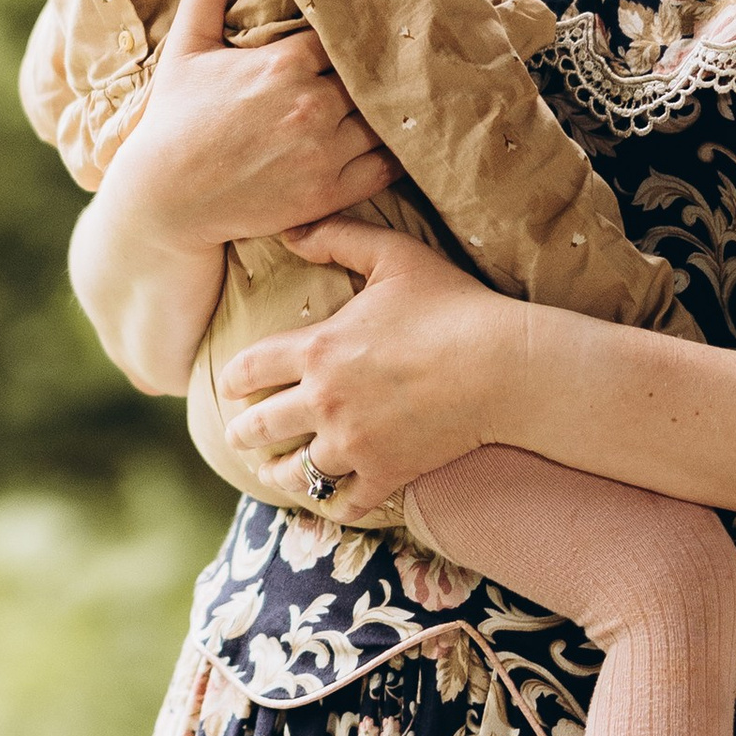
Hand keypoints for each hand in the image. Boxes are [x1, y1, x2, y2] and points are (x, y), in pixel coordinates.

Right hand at [96, 0, 398, 253]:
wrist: (166, 198)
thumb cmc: (174, 120)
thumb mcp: (185, 48)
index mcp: (284, 64)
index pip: (343, 35)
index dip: (352, 33)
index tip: (358, 31)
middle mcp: (312, 106)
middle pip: (370, 76)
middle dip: (375, 70)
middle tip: (390, 62)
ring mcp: (324, 152)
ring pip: (383, 119)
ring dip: (388, 109)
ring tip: (394, 99)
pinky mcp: (328, 193)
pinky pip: (385, 167)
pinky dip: (395, 153)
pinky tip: (395, 140)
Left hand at [217, 217, 520, 515]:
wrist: (504, 365)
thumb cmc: (451, 304)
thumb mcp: (393, 255)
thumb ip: (337, 237)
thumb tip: (289, 231)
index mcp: (318, 349)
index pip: (249, 369)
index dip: (233, 379)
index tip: (231, 385)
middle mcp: (324, 401)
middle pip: (260, 426)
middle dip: (242, 432)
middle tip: (237, 436)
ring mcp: (354, 442)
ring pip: (296, 472)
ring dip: (279, 473)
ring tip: (274, 472)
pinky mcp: (387, 473)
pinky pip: (345, 502)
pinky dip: (333, 503)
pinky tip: (329, 498)